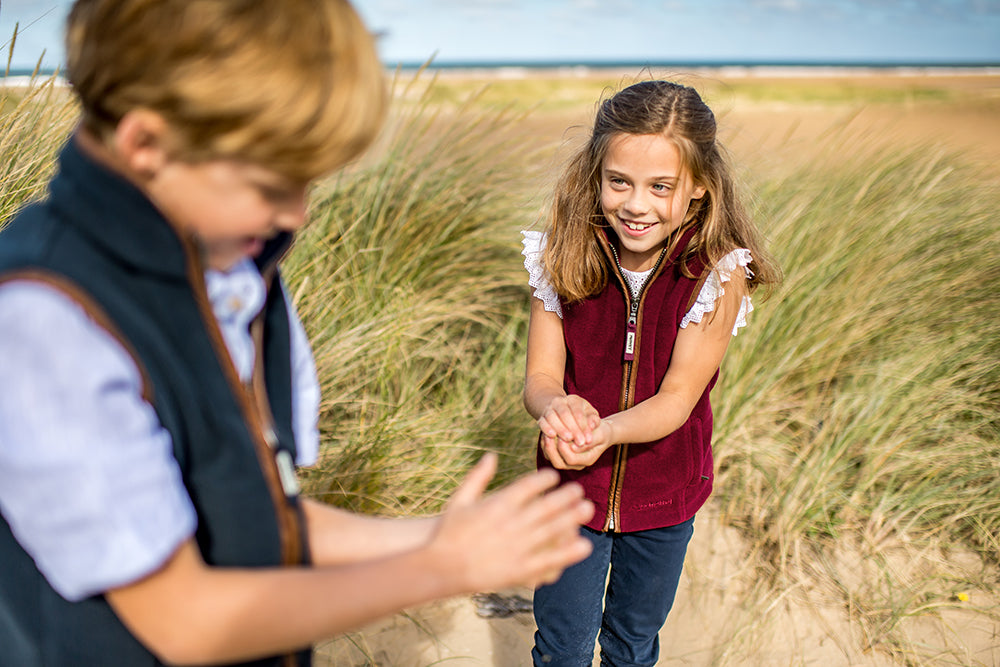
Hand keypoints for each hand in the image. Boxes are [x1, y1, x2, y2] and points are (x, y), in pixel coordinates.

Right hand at [428, 453, 593, 590]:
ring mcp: (517, 547)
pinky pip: (551, 559)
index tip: (554, 476)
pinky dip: (569, 552)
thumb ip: (478, 476)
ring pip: (553, 529)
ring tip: (587, 508)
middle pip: (546, 506)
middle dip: (566, 496)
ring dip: (572, 517)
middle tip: (579, 490)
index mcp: (496, 504)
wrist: (440, 567)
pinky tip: (584, 545)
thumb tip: (492, 455)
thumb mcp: (459, 500)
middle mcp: (510, 523)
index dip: (544, 479)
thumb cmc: (448, 532)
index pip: (528, 486)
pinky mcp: (520, 569)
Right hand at [537, 394, 599, 450]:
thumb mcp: (589, 415)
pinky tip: (552, 436)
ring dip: (560, 429)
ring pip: (552, 417)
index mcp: (573, 399)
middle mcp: (559, 401)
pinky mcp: (542, 417)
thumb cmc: (581, 415)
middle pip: (565, 414)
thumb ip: (593, 420)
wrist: (561, 411)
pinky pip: (542, 421)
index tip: (589, 439)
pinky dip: (546, 428)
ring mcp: (549, 408)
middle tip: (580, 442)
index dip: (584, 426)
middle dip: (573, 429)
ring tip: (568, 439)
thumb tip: (592, 426)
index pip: (578, 411)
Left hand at [543, 419, 613, 470]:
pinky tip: (546, 434)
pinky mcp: (562, 456)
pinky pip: (549, 455)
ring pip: (552, 460)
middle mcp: (577, 464)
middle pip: (559, 463)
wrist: (601, 431)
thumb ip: (589, 440)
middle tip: (549, 435)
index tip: (561, 435)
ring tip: (546, 434)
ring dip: (547, 448)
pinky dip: (546, 445)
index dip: (564, 448)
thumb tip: (574, 447)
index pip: (571, 459)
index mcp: (588, 460)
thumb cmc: (602, 431)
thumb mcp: (600, 433)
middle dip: (552, 449)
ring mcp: (569, 462)